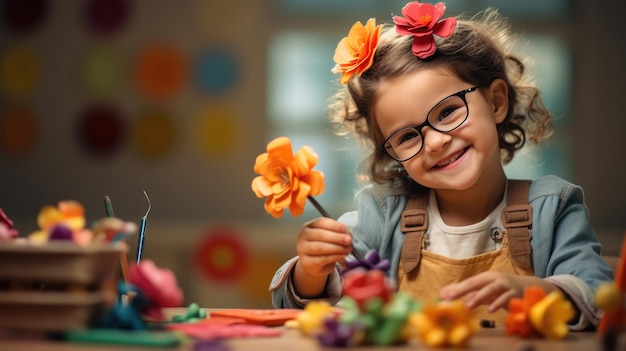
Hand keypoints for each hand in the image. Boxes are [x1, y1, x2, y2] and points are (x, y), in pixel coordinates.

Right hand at [292, 217, 352, 296]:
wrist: (314, 264)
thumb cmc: (323, 247)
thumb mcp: (328, 237)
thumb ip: (337, 233)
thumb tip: (347, 234)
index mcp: (309, 226)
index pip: (321, 222)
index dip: (334, 225)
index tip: (345, 229)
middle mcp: (303, 236)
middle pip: (320, 234)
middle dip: (337, 237)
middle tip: (349, 240)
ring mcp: (302, 249)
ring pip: (320, 247)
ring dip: (337, 248)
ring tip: (347, 249)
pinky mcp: (306, 262)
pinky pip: (322, 259)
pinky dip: (334, 257)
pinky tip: (342, 256)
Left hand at [438, 271, 557, 312]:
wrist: (528, 288)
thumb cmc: (501, 290)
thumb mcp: (484, 290)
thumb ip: (466, 292)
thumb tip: (443, 294)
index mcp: (485, 277)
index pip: (468, 283)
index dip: (456, 289)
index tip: (443, 297)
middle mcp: (495, 279)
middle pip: (477, 283)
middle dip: (463, 290)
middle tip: (451, 299)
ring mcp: (506, 286)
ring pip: (491, 289)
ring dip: (479, 297)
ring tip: (469, 305)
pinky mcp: (515, 294)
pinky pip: (506, 298)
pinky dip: (498, 303)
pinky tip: (490, 310)